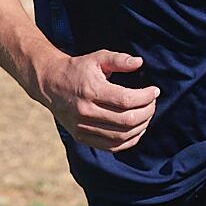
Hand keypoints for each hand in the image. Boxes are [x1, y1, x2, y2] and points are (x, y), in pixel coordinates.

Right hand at [37, 49, 156, 151]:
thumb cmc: (77, 69)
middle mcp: (85, 112)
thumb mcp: (97, 58)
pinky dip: (129, 141)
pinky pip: (112, 147)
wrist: (50, 83)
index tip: (155, 91)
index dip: (146, 97)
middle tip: (153, 102)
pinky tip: (138, 129)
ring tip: (147, 114)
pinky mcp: (81, 137)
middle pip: (126, 120)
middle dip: (147, 112)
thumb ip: (118, 59)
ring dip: (141, 127)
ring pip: (121, 136)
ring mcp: (82, 127)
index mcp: (90, 91)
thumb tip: (139, 62)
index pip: (126, 100)